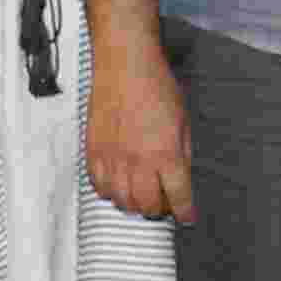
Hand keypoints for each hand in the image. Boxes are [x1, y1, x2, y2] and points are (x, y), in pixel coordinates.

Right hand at [87, 39, 193, 222]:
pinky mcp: (93, 151)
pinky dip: (110, 191)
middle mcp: (138, 162)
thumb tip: (182, 178)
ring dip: (133, 203)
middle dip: (158, 210)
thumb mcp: (183, 121)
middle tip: (162, 202)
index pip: (178, 198)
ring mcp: (113, 159)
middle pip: (147, 207)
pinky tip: (118, 181)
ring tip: (140, 193)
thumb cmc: (156, 86)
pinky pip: (99, 186)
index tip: (187, 217)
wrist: (124, 64)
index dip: (185, 212)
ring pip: (121, 201)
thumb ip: (183, 154)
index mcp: (167, 155)